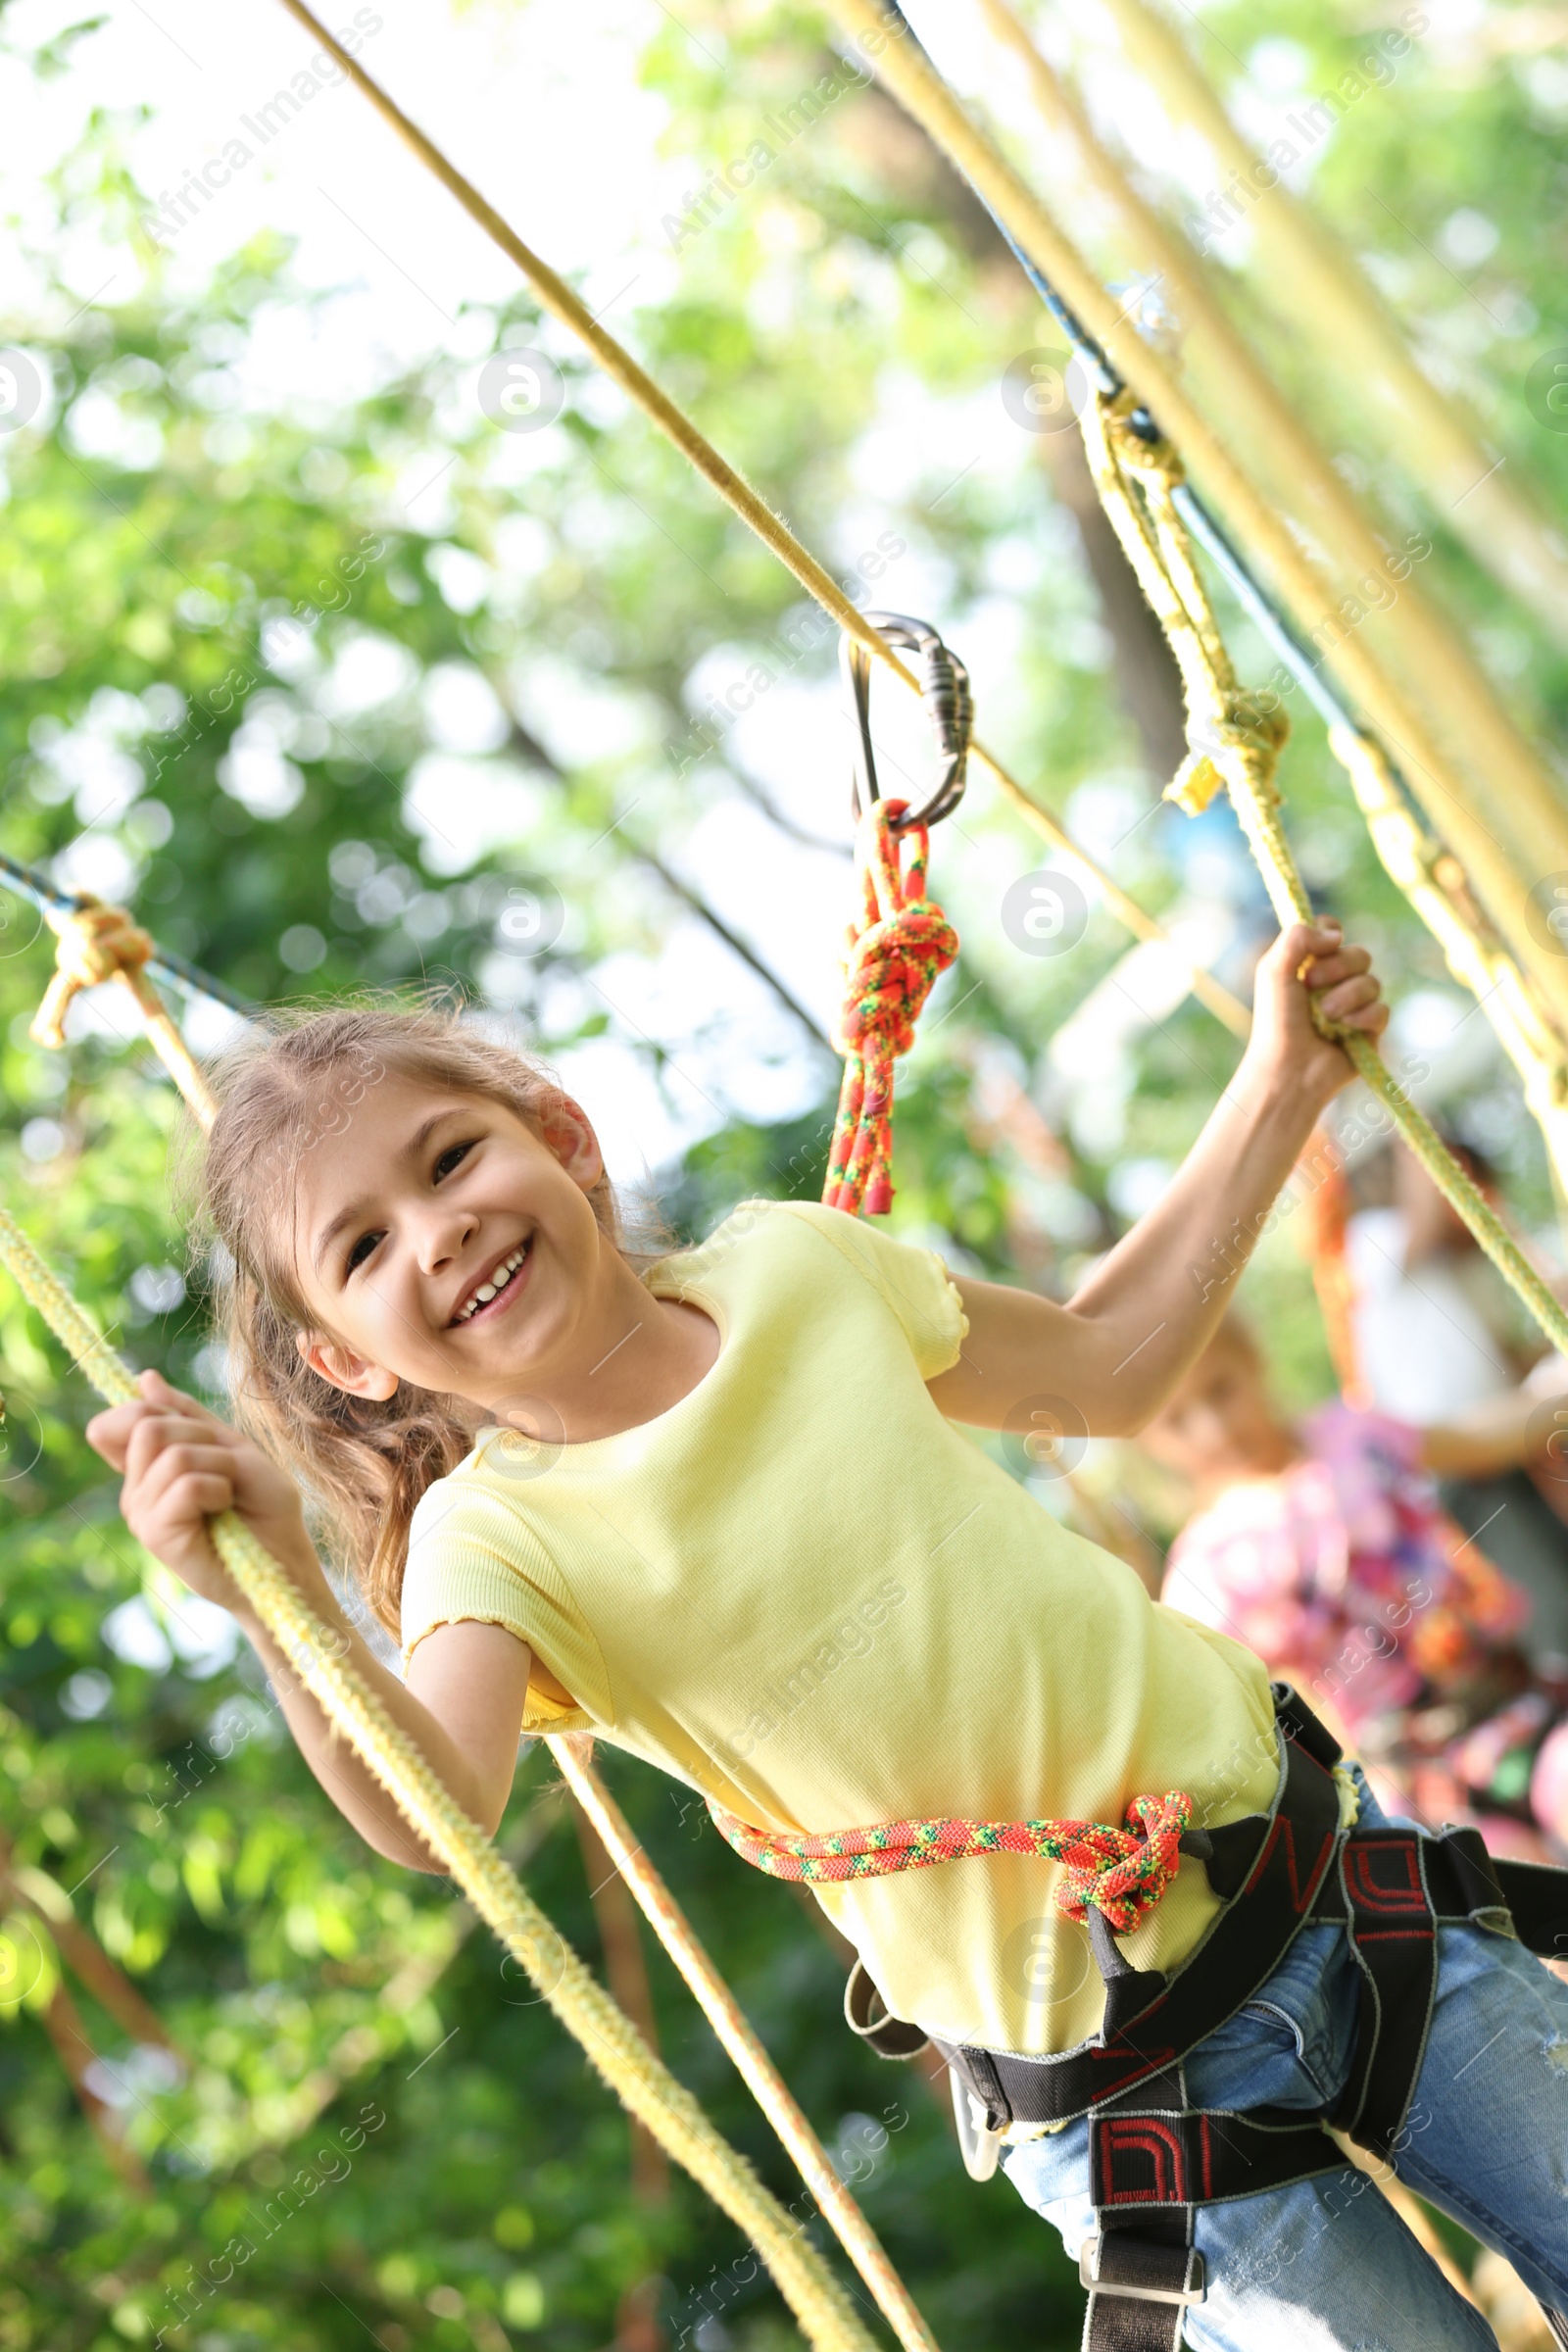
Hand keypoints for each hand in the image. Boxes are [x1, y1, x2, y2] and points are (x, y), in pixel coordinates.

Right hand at [86, 1370, 314, 1617]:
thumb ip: (187, 1416)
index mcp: (147, 1469)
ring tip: (228, 1494)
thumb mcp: (230, 1447)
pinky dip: (218, 1488)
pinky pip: (186, 1484)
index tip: (188, 1425)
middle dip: (202, 1435)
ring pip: (174, 1453)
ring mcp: (141, 1515)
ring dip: (219, 1465)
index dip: (144, 1410)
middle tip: (225, 1469)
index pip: (111, 1424)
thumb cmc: (263, 1507)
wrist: (285, 1559)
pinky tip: (223, 1510)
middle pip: (147, 1426)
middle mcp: (135, 1491)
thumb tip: (145, 1379)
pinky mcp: (157, 1536)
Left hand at [1240, 919, 1387, 1111]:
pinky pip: (1382, 1010)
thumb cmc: (1276, 1020)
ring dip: (1346, 997)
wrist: (1289, 1066)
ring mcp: (1355, 1006)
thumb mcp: (1274, 970)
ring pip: (1372, 982)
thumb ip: (1297, 937)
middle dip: (1337, 967)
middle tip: (1311, 985)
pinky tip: (1344, 1031)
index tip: (1317, 947)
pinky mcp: (1370, 1030)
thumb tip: (1337, 936)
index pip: (1333, 933)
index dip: (1330, 934)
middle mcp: (1335, 982)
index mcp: (1311, 965)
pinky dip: (1362, 1018)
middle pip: (1359, 954)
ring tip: (1324, 1017)